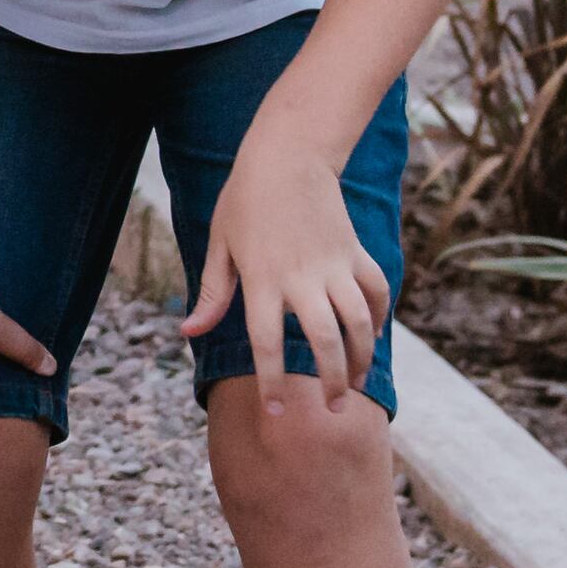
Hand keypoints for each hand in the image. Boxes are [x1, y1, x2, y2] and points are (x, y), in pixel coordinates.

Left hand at [181, 145, 391, 394]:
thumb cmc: (244, 200)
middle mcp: (302, 277)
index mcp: (262, 279)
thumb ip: (211, 292)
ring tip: (356, 383)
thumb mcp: (219, 244)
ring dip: (362, 357)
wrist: (288, 154)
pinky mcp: (355, 252)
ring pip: (359, 322)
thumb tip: (188, 331)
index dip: (272, 382)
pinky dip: (379, 316)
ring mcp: (333, 265)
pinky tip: (372, 336)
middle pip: (324, 341)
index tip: (276, 413)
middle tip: (334, 411)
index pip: (267, 343)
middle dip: (332, 382)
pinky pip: (375, 292)